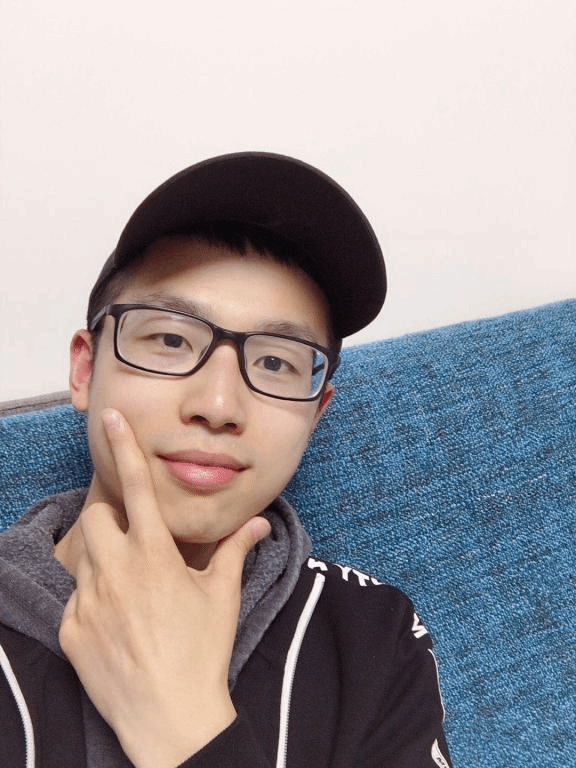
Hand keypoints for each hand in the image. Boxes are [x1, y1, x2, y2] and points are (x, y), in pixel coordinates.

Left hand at [59, 408, 270, 767]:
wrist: (172, 718)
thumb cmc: (203, 652)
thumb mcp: (224, 595)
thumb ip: (238, 549)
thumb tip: (260, 521)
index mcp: (155, 555)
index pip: (138, 487)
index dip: (125, 448)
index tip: (111, 418)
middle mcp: (116, 571)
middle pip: (96, 518)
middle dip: (111, 521)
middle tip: (135, 545)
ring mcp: (89, 602)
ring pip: (85, 559)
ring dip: (105, 564)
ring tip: (133, 593)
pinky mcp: (71, 632)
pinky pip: (76, 601)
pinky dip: (94, 604)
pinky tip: (119, 627)